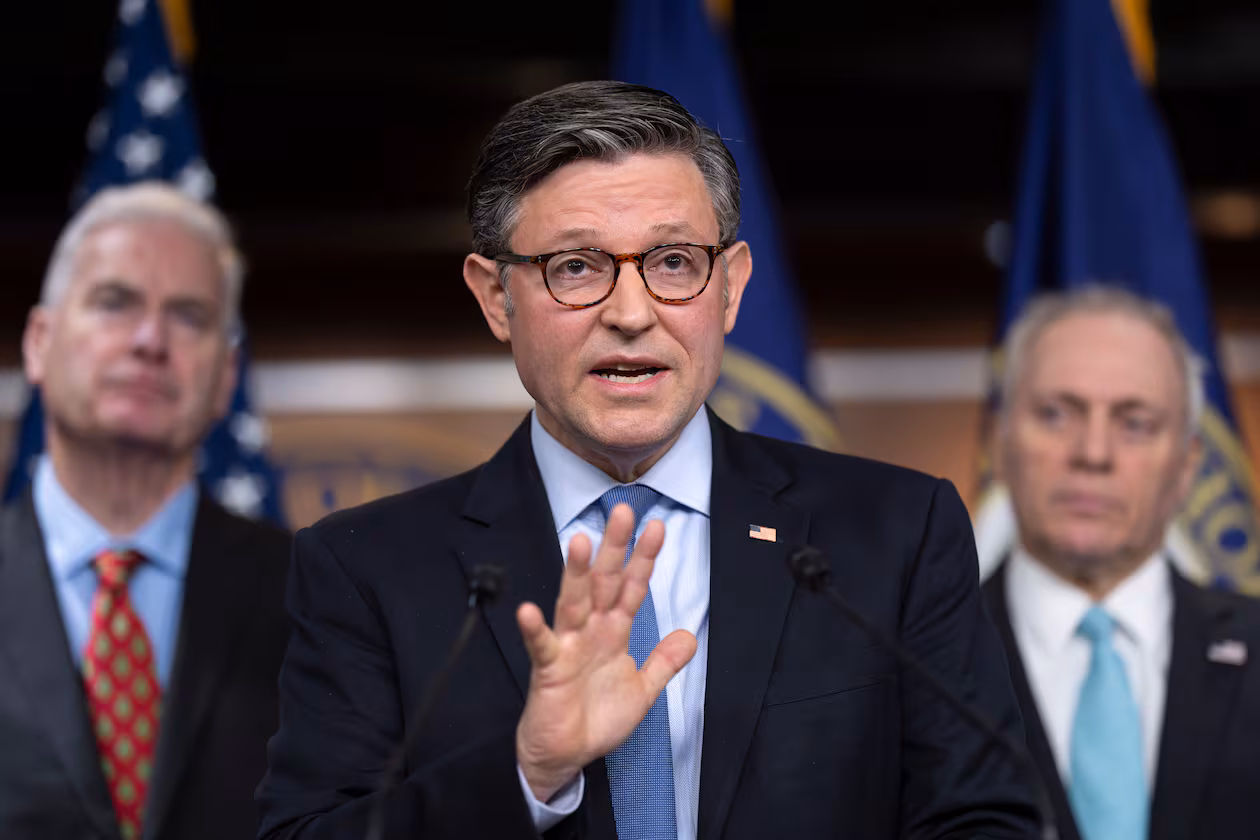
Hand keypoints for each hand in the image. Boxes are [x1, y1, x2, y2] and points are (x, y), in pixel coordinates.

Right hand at [515, 503, 697, 801]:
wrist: (566, 755)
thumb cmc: (597, 717)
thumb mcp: (642, 689)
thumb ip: (663, 661)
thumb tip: (689, 635)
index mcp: (613, 631)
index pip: (631, 587)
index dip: (644, 559)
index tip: (657, 527)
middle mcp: (590, 630)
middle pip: (603, 581)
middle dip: (613, 548)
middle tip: (623, 511)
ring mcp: (568, 645)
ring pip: (573, 602)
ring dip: (574, 574)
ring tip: (578, 542)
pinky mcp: (548, 669)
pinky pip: (542, 646)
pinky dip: (534, 629)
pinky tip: (529, 610)